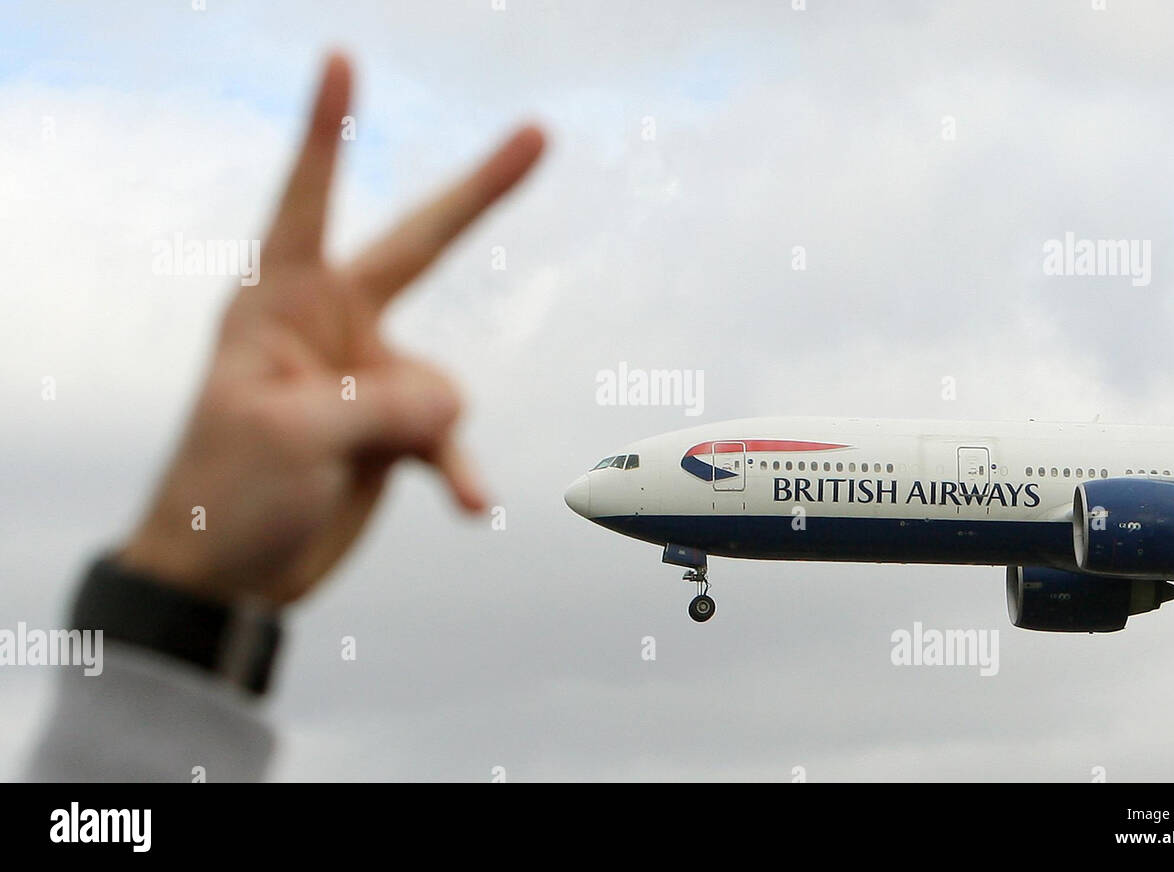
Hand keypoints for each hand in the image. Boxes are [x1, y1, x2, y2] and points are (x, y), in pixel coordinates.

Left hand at [118, 53, 544, 605]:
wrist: (229, 577)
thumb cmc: (225, 492)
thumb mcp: (294, 434)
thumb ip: (385, 402)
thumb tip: (452, 405)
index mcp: (280, 304)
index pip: (306, 200)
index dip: (327, 133)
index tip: (341, 62)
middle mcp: (332, 327)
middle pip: (419, 245)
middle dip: (480, 192)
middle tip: (537, 135)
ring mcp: (369, 379)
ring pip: (443, 385)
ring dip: (430, 431)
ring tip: (380, 466)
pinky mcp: (392, 431)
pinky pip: (448, 441)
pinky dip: (458, 470)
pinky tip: (470, 504)